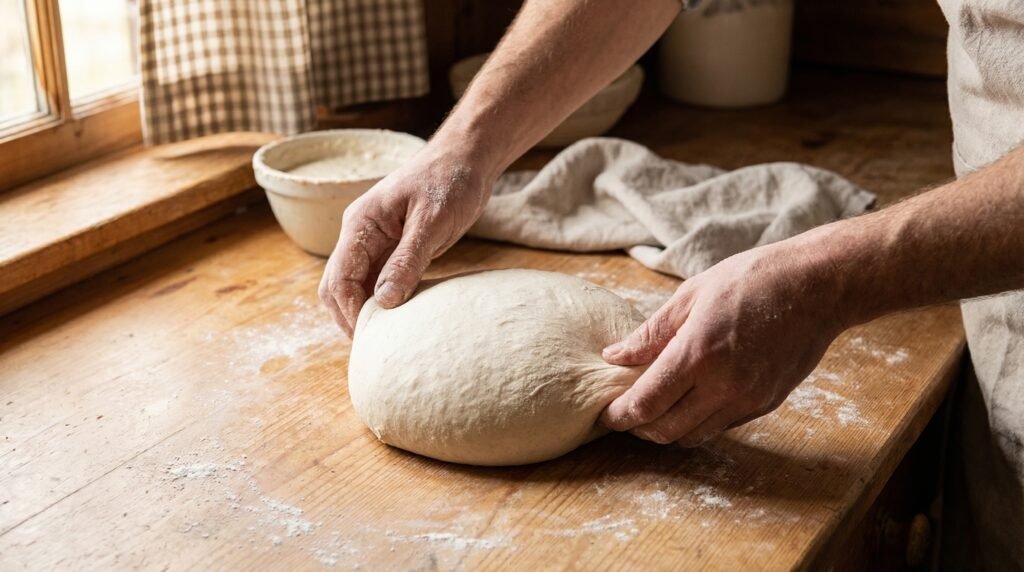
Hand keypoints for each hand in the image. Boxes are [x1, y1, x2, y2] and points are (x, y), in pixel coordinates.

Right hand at [319, 148, 493, 335]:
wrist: (466, 159)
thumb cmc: (449, 182)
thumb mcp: (432, 222)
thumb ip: (407, 261)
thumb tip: (384, 301)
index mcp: (361, 224)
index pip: (340, 276)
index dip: (351, 310)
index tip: (371, 336)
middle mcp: (360, 234)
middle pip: (338, 285)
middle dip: (349, 316)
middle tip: (374, 346)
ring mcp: (374, 242)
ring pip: (356, 286)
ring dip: (365, 311)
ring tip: (385, 339)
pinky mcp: (392, 248)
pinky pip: (377, 280)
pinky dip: (382, 301)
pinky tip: (398, 319)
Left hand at [600, 241, 845, 445]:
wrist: (817, 287)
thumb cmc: (752, 280)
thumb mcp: (691, 295)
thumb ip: (650, 333)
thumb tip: (614, 356)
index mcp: (698, 353)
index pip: (646, 403)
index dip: (619, 415)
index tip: (604, 414)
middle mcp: (723, 385)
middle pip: (666, 429)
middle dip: (638, 428)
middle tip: (623, 415)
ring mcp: (748, 399)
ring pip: (693, 436)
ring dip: (667, 431)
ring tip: (652, 412)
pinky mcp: (766, 404)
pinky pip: (721, 427)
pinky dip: (697, 423)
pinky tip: (687, 403)